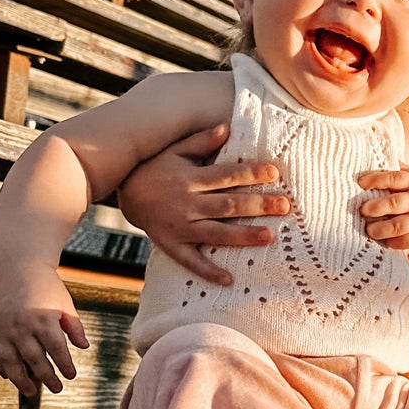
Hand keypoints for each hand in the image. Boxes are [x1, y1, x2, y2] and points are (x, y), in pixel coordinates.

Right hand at [0, 266, 89, 396]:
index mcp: (43, 318)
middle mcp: (22, 325)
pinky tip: (9, 377)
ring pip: (10, 361)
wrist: (16, 268)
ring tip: (32, 392)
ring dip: (21, 379)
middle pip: (34, 358)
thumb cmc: (45, 287)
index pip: (56, 348)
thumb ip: (74, 326)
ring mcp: (4, 329)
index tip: (71, 375)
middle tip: (58, 389)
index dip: (64, 364)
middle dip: (47, 377)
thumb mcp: (64, 303)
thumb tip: (84, 346)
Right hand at [117, 126, 289, 286]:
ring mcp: (179, 228)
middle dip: (257, 205)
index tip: (273, 172)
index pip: (225, 176)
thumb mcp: (174, 150)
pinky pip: (191, 261)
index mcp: (189, 179)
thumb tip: (227, 128)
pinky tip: (229, 280)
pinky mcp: (172, 246)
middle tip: (285, 206)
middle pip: (227, 205)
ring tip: (269, 236)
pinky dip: (209, 272)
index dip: (249, 173)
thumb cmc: (155, 168)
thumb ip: (200, 141)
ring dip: (243, 236)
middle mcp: (186, 204)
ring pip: (216, 233)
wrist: (124, 193)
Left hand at [358, 168, 408, 252]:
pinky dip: (393, 242)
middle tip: (363, 210)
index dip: (375, 180)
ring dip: (380, 229)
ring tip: (370, 230)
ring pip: (397, 226)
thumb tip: (382, 156)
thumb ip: (404, 170)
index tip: (361, 183)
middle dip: (374, 207)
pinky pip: (406, 241)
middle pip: (393, 203)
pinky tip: (386, 240)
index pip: (394, 178)